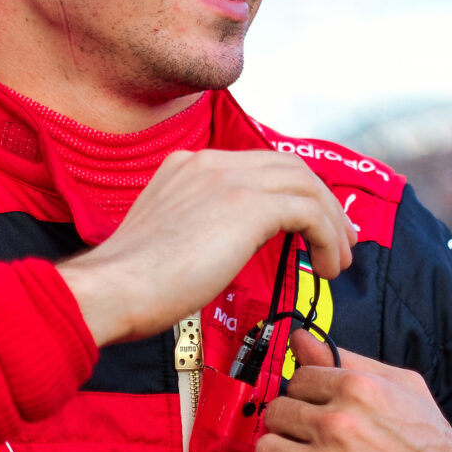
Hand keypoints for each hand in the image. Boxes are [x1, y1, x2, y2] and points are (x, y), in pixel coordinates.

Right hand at [56, 150, 354, 346]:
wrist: (111, 289)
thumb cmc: (129, 285)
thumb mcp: (167, 240)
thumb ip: (199, 230)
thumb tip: (226, 249)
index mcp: (187, 166)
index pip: (258, 167)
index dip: (293, 194)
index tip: (308, 228)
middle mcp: (209, 162)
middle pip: (290, 167)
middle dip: (323, 203)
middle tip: (340, 242)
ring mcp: (227, 178)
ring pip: (306, 185)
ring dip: (332, 224)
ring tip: (339, 262)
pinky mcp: (247, 205)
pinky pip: (309, 212)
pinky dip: (327, 238)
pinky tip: (325, 269)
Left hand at [254, 328, 451, 451]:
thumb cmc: (433, 451)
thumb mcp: (405, 391)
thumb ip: (348, 361)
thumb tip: (299, 340)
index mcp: (359, 390)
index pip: (296, 378)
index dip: (309, 397)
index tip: (323, 413)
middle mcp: (340, 426)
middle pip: (275, 414)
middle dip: (293, 427)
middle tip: (318, 443)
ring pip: (267, 451)